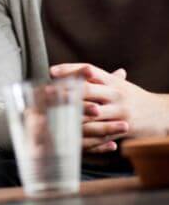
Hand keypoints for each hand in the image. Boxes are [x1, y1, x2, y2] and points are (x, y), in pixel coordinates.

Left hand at [50, 63, 168, 151]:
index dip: (70, 69)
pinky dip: (85, 134)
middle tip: (46, 91)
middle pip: (87, 89)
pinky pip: (101, 132)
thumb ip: (98, 79)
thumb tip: (72, 71)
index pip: (88, 70)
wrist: (163, 114)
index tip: (51, 71)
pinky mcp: (123, 128)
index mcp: (113, 81)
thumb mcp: (119, 84)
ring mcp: (120, 111)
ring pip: (92, 112)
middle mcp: (116, 94)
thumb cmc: (134, 98)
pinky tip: (70, 134)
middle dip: (65, 90)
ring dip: (71, 113)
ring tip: (52, 113)